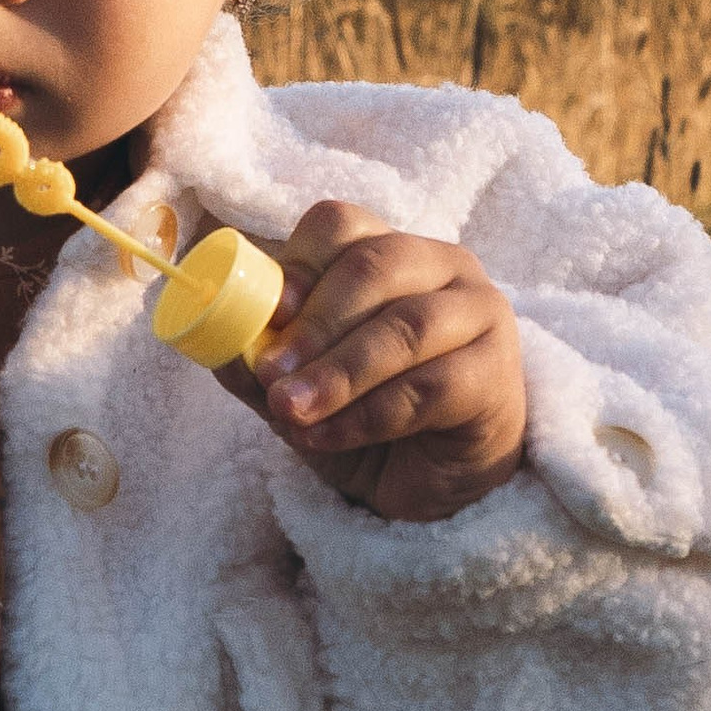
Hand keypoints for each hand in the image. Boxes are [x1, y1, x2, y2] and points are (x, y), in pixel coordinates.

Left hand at [246, 202, 528, 523]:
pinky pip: (429, 387)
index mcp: (388, 250)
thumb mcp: (302, 385)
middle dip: (316, 323)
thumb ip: (262, 360)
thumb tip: (215, 342)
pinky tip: (328, 436)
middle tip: (272, 374)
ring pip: (406, 327)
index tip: (270, 312)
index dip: (300, 262)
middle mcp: (442, 266)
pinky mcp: (495, 375)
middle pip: (376, 265)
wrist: (430, 485)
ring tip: (291, 410)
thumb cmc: (366, 417)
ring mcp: (479, 314)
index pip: (342, 225)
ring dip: (338, 372)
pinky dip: (368, 414)